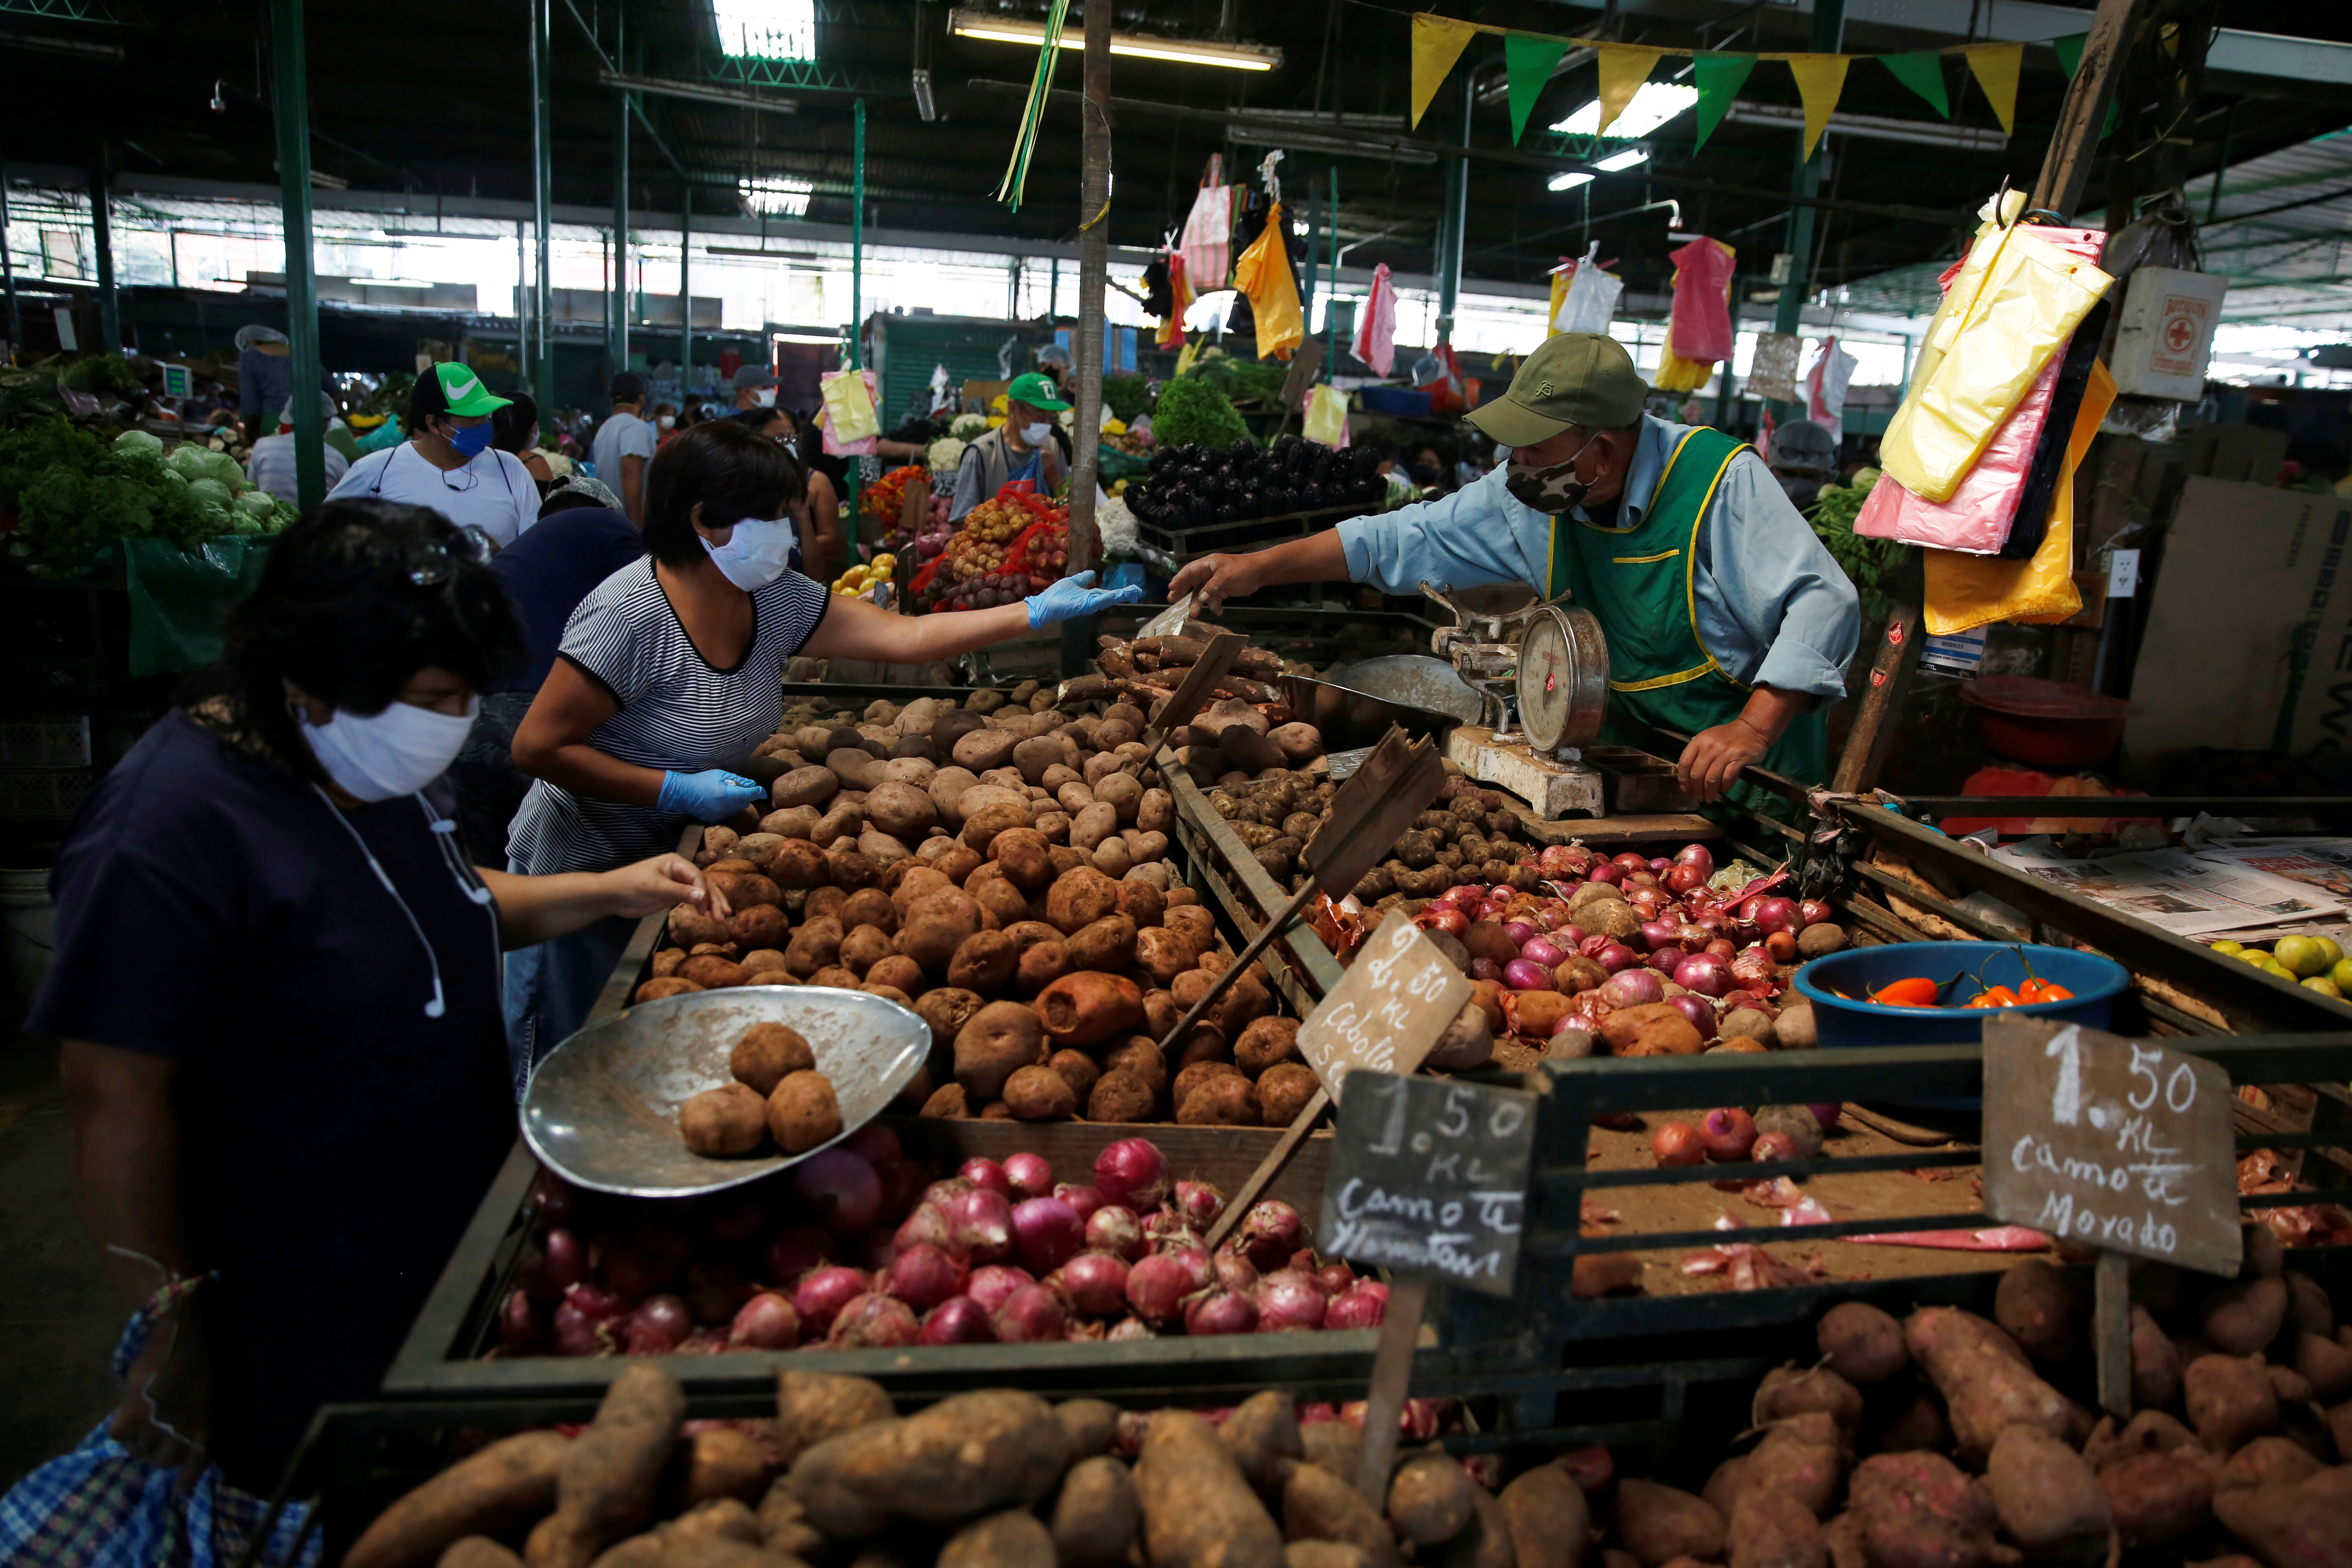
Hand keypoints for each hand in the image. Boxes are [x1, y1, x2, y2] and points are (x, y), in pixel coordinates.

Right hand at [111, 1299, 208, 1480]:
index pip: (196, 1459)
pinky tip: (130, 1420)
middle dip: (163, 1456)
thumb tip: (189, 1445)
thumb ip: (200, 1421)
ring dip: (143, 1444)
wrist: (176, 1338)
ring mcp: (152, 1423)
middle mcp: (179, 1428)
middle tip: (161, 1442)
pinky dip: (125, 1432)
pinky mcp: (127, 1416)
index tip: (179, 1491)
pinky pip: (121, 1437)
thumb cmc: (199, 1363)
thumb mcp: (210, 1395)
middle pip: (164, 1460)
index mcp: (204, 1422)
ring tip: (146, 1428)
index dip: (188, 1478)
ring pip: (141, 1451)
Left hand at [599, 853, 729, 921]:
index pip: (697, 876)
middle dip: (714, 899)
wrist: (611, 895)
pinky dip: (701, 906)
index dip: (704, 892)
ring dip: (711, 904)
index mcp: (676, 862)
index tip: (706, 908)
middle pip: (703, 884)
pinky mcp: (673, 895)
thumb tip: (703, 897)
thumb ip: (679, 892)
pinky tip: (707, 915)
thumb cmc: (630, 886)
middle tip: (723, 916)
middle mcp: (680, 871)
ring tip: (721, 918)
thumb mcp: (655, 888)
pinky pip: (692, 899)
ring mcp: (677, 883)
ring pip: (700, 892)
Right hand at [656, 769, 768, 822]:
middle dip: (745, 796)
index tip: (762, 792)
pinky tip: (719, 801)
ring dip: (737, 802)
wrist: (683, 793)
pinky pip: (729, 814)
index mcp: (727, 794)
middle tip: (737, 788)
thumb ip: (737, 780)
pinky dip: (729, 808)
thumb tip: (752, 784)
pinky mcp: (715, 819)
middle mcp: (726, 807)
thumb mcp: (720, 775)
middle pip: (745, 803)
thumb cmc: (702, 780)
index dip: (758, 792)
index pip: (750, 795)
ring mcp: (720, 815)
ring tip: (726, 794)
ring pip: (738, 809)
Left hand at [1025, 570, 1143, 628]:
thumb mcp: (1072, 582)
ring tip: (1134, 591)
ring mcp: (1089, 604)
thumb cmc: (1055, 595)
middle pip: (1112, 598)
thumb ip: (1082, 579)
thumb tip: (1091, 573)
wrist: (1044, 605)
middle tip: (1138, 591)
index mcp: (1090, 597)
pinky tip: (1118, 594)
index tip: (1132, 590)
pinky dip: (1109, 597)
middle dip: (1126, 595)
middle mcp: (1092, 602)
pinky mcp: (1084, 606)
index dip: (1120, 592)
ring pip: (1109, 599)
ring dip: (1121, 595)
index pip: (1108, 594)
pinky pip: (1099, 601)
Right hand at [1165, 552, 1258, 614]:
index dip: (1179, 579)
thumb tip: (1201, 598)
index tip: (1171, 588)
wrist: (1259, 573)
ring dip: (1198, 604)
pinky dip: (1214, 606)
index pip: (1189, 571)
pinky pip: (1212, 599)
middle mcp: (1208, 573)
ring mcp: (1214, 582)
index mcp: (1207, 564)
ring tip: (1194, 614)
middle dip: (1182, 592)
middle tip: (1171, 600)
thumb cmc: (1243, 569)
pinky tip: (1218, 611)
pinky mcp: (1221, 590)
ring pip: (1201, 594)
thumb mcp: (1226, 577)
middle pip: (1191, 582)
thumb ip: (1212, 587)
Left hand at [1677, 719, 1771, 802]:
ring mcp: (1725, 752)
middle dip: (1696, 789)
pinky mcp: (1739, 758)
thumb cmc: (1727, 736)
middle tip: (1699, 796)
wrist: (1751, 729)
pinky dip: (1724, 786)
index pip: (1685, 763)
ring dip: (1709, 791)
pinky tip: (1723, 789)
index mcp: (1699, 741)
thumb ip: (1697, 754)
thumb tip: (1689, 777)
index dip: (1683, 779)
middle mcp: (1710, 746)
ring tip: (1709, 798)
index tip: (1686, 789)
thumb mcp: (1708, 739)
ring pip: (1711, 778)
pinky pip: (1728, 777)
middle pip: (1697, 774)